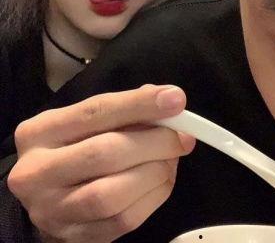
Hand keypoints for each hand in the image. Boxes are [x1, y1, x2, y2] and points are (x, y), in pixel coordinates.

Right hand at [7, 84, 194, 242]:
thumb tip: (169, 103)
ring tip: (170, 159)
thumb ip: (125, 110)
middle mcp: (37, 172)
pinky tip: (161, 180)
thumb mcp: (88, 122)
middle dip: (155, 143)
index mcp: (40, 132)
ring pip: (113, 194)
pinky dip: (154, 196)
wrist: (47, 195)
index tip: (175, 100)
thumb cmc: (75, 147)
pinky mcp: (75, 237)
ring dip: (156, 172)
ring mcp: (53, 211)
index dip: (139, 104)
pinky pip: (125, 220)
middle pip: (105, 154)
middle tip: (182, 137)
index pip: (95, 112)